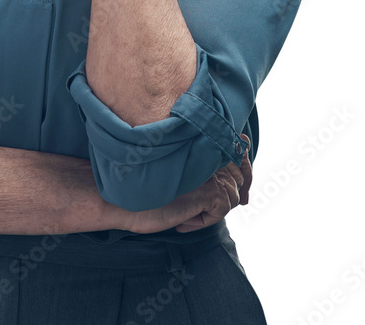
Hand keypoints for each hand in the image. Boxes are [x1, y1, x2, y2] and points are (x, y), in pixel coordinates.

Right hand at [115, 134, 252, 234]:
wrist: (123, 201)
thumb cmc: (145, 190)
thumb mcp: (178, 177)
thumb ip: (201, 172)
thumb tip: (231, 185)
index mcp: (199, 144)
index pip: (237, 154)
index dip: (240, 175)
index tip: (233, 194)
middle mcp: (207, 152)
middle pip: (240, 176)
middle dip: (230, 196)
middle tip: (206, 210)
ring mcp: (208, 170)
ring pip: (232, 196)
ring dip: (212, 211)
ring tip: (185, 214)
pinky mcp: (207, 189)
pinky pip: (221, 209)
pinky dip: (204, 221)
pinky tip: (183, 220)